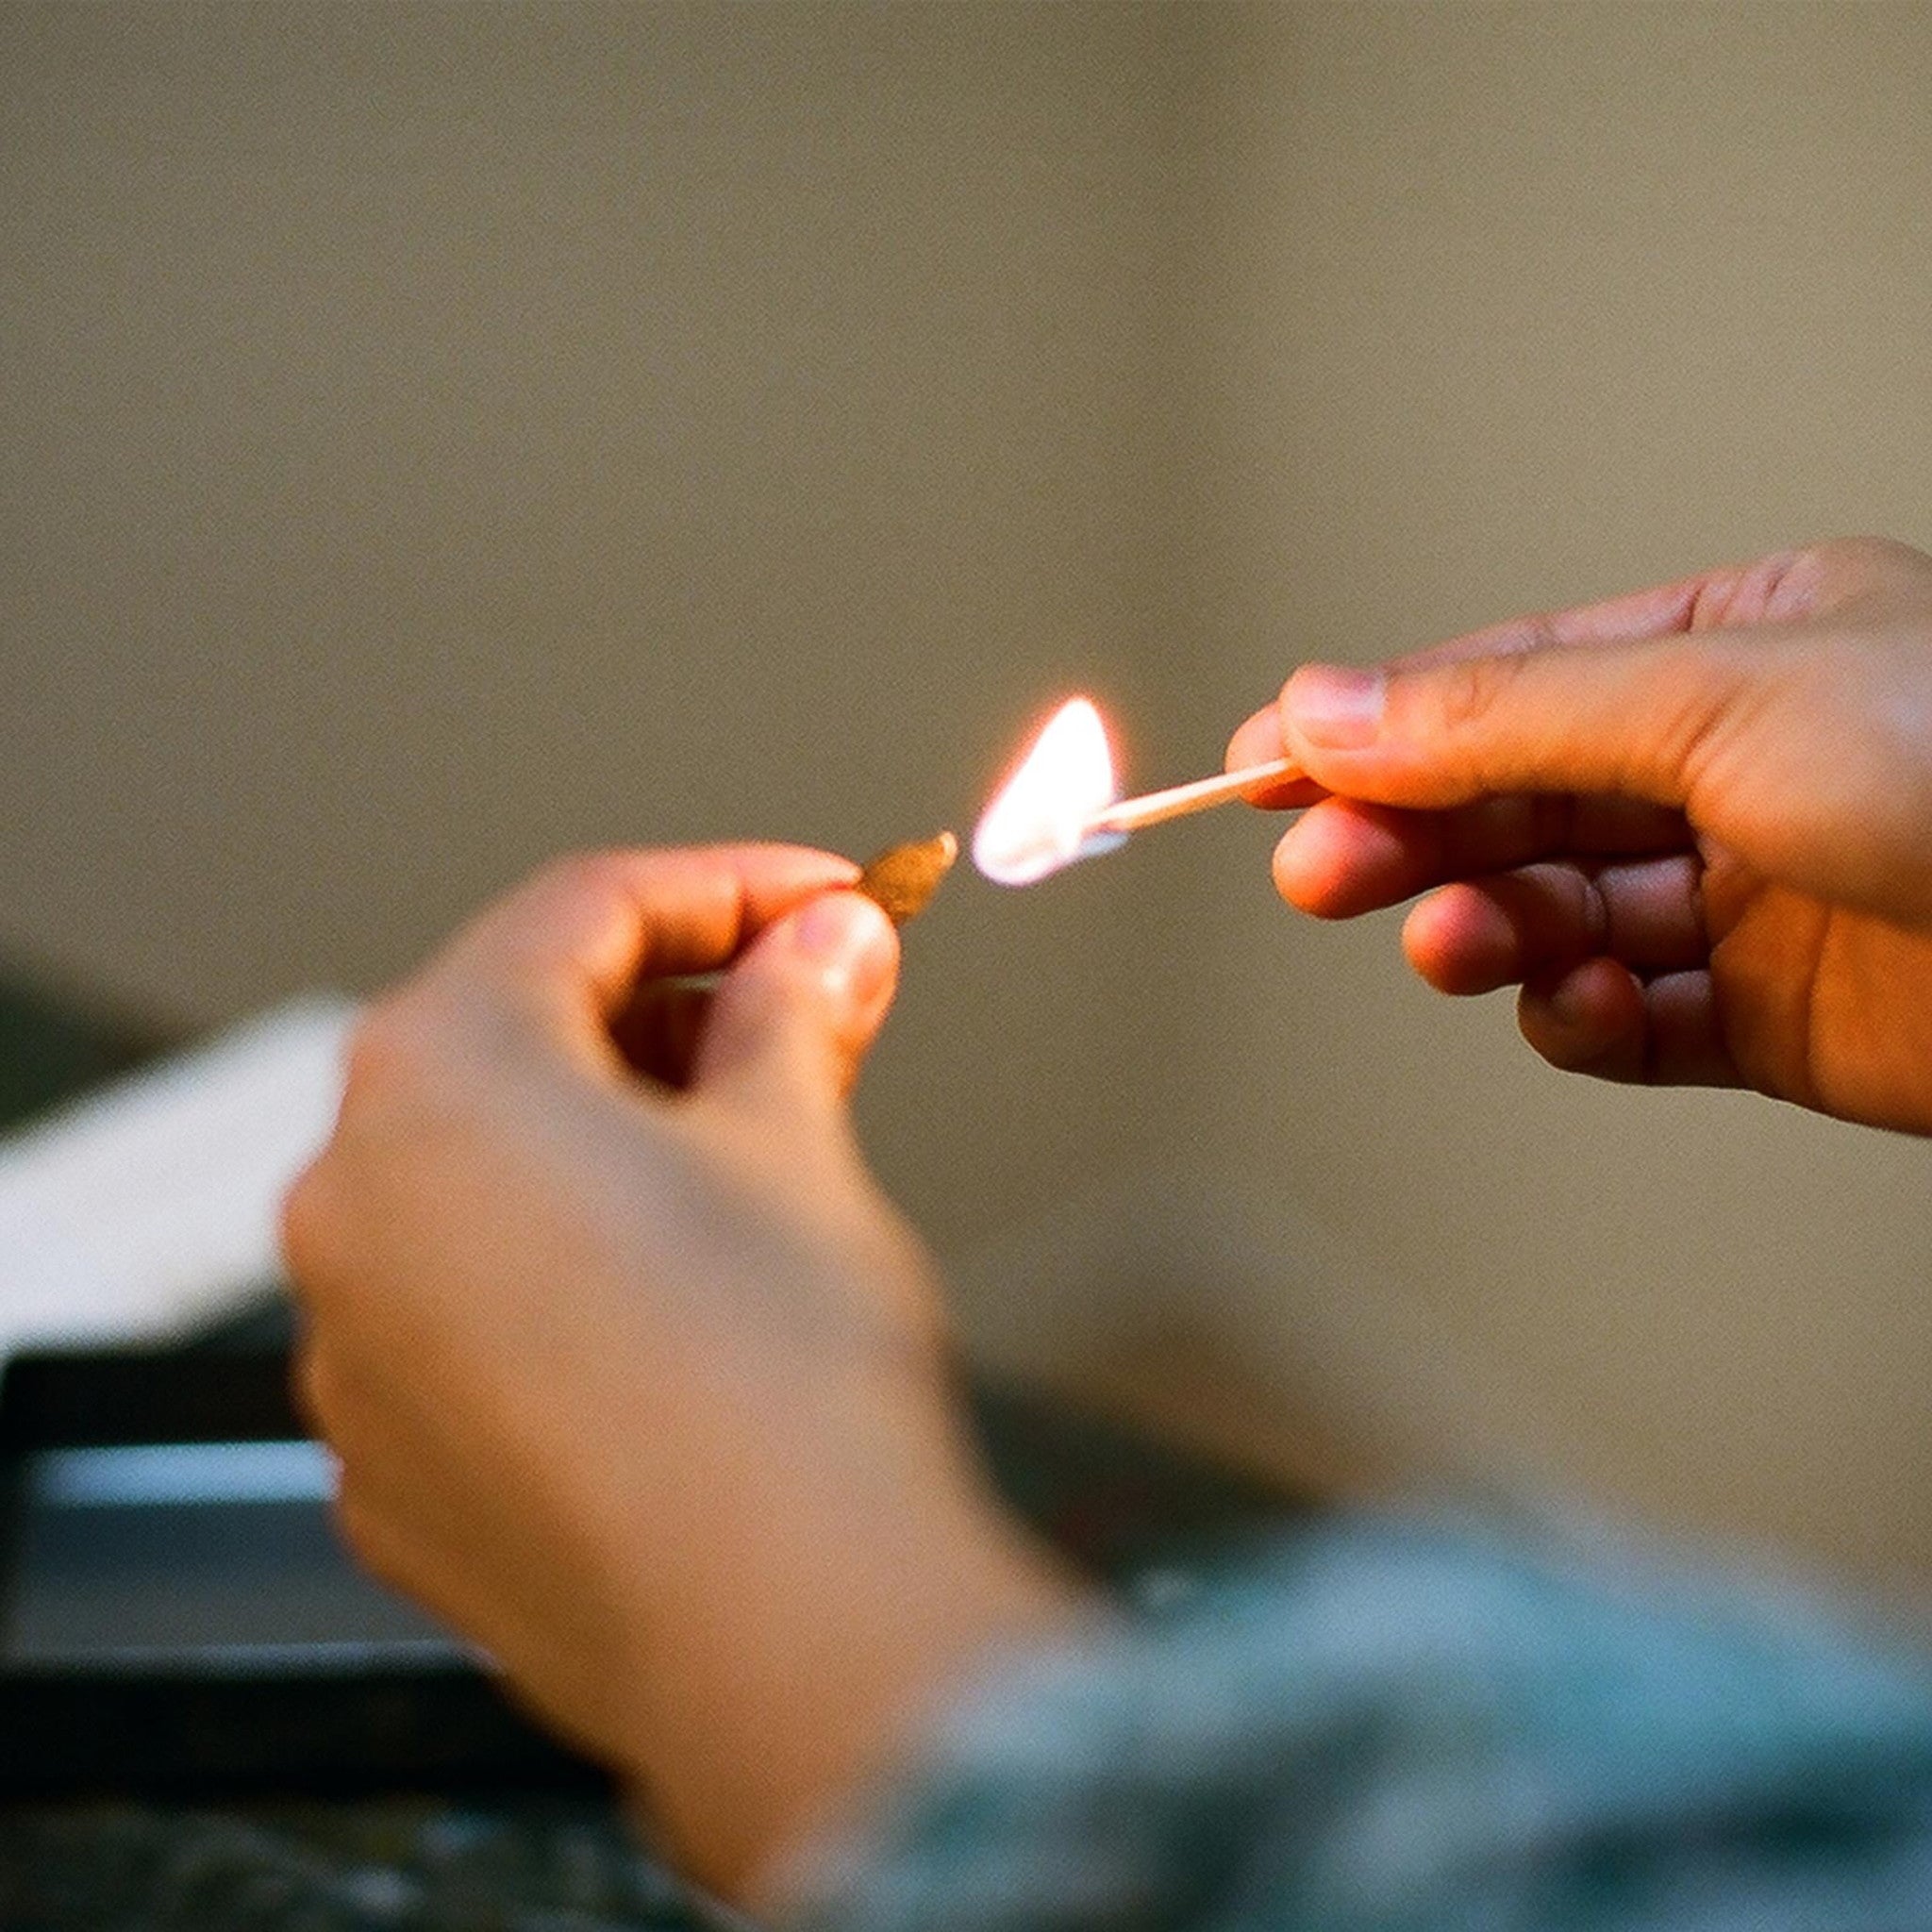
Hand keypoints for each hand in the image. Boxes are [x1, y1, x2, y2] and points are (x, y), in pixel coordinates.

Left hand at [281, 844, 1087, 1901]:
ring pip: (485, 1182)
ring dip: (614, 1142)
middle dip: (671, 1016)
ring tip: (754, 1160)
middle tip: (806, 1017)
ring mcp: (355, 1347)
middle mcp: (352, 1202)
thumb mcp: (796, 1141)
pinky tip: (680, 1302)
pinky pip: (472, 1313)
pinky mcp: (393, 1466)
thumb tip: (823, 945)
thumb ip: (792, 1012)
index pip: (581, 910)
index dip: (729, 884)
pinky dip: (567, 1271)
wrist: (783, 1630)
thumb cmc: (779, 1374)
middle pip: (517, 1040)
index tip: (826, 898)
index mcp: (437, 1076)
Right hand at [1228, 538, 1931, 1133]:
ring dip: (1488, 931)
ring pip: (1558, 914)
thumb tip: (1323, 703)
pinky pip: (1630, 1022)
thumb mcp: (1718, 702)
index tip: (1260, 770)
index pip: (1506, 682)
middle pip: (1515, 802)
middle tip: (1318, 872)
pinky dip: (1581, 1020)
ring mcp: (1752, 894)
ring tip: (1454, 942)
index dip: (1374, 726)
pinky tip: (1579, 1005)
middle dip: (1412, 837)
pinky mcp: (1771, 1020)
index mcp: (1733, 646)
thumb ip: (1504, 715)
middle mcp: (1736, 764)